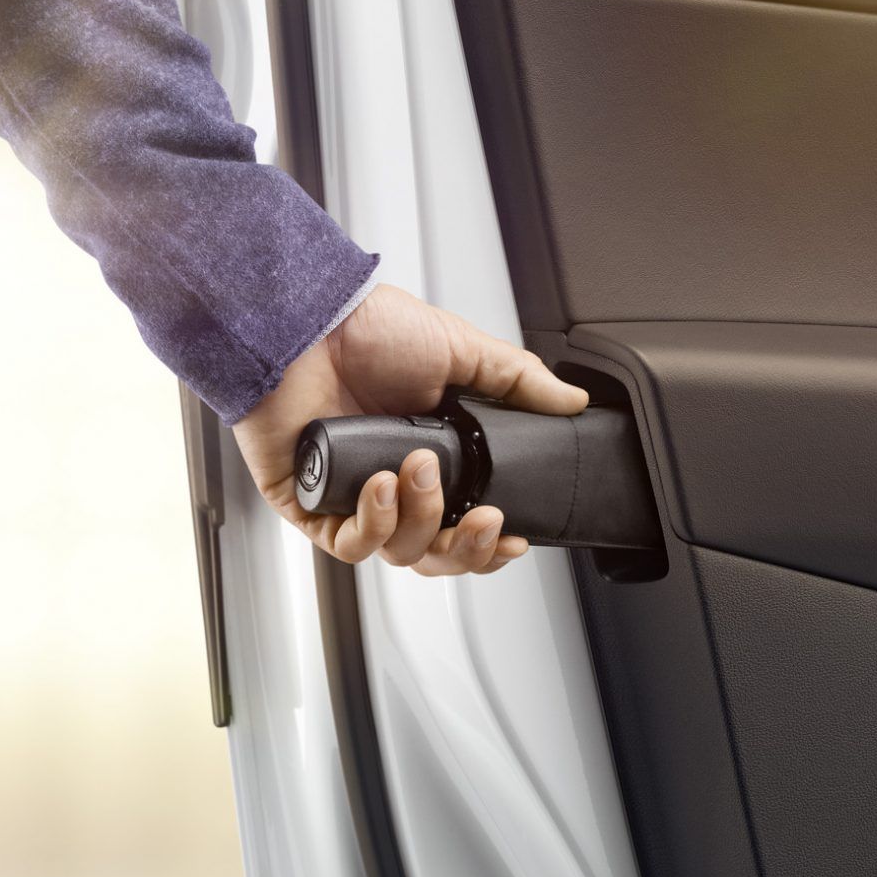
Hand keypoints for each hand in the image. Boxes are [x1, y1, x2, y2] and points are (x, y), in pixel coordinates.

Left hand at [232, 284, 587, 574]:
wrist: (306, 321)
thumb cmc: (368, 330)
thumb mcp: (460, 349)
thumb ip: (517, 380)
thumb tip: (570, 403)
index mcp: (431, 458)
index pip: (465, 525)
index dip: (489, 544)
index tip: (511, 536)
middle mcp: (392, 484)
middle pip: (437, 555)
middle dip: (465, 547)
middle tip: (480, 516)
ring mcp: (351, 497)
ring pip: (398, 553)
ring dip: (420, 518)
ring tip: (418, 469)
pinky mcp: (310, 505)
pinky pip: (348, 546)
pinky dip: (373, 524)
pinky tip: (381, 486)